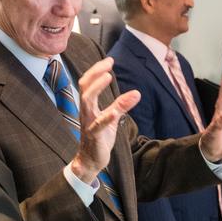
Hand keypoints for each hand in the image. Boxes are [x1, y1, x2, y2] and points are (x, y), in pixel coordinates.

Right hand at [70, 58, 140, 183]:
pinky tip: (114, 112)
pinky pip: (97, 125)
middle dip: (95, 73)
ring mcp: (88, 123)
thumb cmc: (100, 137)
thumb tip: (136, 93)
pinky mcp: (94, 136)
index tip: (110, 60)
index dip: (97, 70)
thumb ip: (122, 105)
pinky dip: (106, 117)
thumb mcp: (112, 118)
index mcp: (89, 106)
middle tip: (108, 63)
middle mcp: (86, 112)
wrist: (91, 160)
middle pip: (85, 87)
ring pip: (87, 102)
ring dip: (97, 88)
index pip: (88, 83)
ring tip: (108, 76)